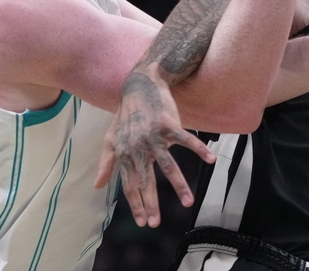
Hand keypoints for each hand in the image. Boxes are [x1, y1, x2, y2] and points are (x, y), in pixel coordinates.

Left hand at [94, 71, 214, 227]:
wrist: (140, 85)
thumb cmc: (126, 114)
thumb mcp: (110, 138)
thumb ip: (106, 163)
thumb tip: (97, 186)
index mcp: (125, 154)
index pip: (129, 184)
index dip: (135, 204)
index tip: (143, 222)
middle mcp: (138, 147)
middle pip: (146, 180)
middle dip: (151, 203)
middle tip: (156, 223)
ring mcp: (154, 136)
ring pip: (168, 165)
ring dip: (179, 185)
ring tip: (189, 202)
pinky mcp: (168, 124)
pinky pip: (186, 140)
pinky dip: (199, 149)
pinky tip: (211, 159)